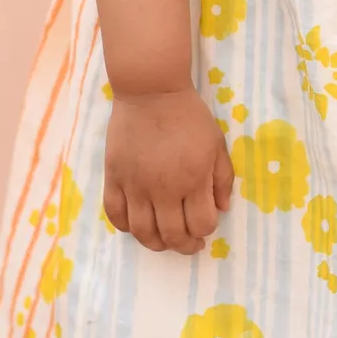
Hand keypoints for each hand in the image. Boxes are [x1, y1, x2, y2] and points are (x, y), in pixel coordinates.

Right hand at [103, 85, 234, 253]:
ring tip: (163, 241)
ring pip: (143, 232)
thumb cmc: (189, 116)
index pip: (201, 224)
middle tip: (189, 244)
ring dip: (156, 244)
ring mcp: (135, 186)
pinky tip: (136, 225)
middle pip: (172, 235)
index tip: (205, 227)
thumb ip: (222, 178)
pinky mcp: (114, 178)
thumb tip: (221, 209)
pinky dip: (125, 227)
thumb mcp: (217, 144)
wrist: (151, 92)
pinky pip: (115, 214)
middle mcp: (163, 189)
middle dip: (184, 246)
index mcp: (193, 180)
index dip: (205, 231)